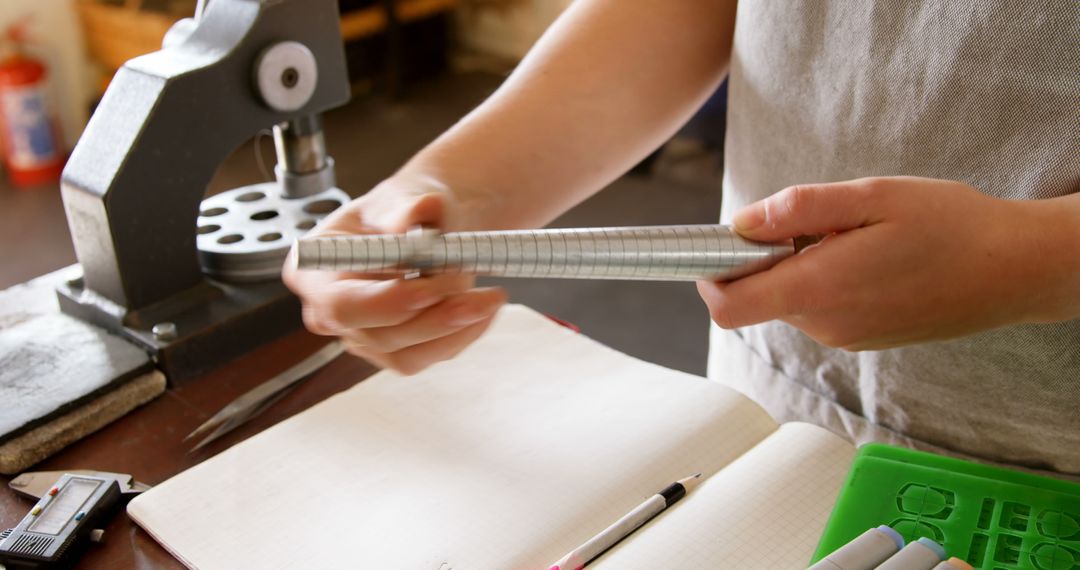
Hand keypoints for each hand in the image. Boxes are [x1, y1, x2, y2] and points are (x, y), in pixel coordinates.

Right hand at [283, 174, 506, 373]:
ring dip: (455, 327)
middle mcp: (330, 311)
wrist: (429, 225)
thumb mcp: (404, 195)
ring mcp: (362, 337)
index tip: (428, 289)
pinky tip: (483, 308)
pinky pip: (430, 356)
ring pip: (407, 353)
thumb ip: (408, 206)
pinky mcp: (394, 353)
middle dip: (432, 315)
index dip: (385, 302)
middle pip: (378, 334)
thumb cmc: (405, 209)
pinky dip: (463, 334)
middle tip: (472, 283)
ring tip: (491, 295)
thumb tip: (422, 209)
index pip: (340, 303)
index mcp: (314, 269)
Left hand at [698, 176, 1078, 349]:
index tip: (715, 242)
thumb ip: (799, 209)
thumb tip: (740, 223)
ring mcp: (843, 336)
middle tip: (812, 221)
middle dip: (762, 257)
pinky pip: (817, 306)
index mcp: (819, 290)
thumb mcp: (872, 197)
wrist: (1013, 270)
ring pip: (787, 297)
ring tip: (853, 237)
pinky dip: (823, 278)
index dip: (708, 273)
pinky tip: (868, 257)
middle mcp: (824, 324)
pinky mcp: (860, 337)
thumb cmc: (950, 226)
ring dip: (798, 265)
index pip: (728, 305)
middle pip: (755, 296)